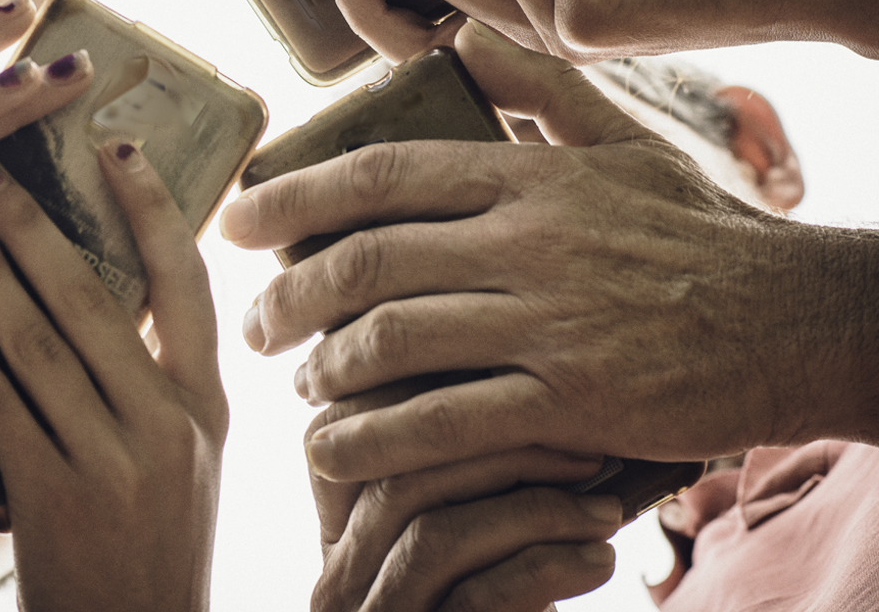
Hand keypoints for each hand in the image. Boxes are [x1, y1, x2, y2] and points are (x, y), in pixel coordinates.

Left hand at [0, 141, 226, 611]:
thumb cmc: (153, 545)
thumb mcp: (185, 459)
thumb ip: (159, 383)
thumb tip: (115, 294)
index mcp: (207, 405)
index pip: (187, 283)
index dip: (152, 209)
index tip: (115, 147)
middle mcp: (169, 424)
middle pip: (96, 296)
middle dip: (33, 222)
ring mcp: (112, 460)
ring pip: (40, 340)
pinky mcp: (52, 497)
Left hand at [222, 20, 878, 481]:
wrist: (796, 317)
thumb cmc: (701, 231)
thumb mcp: (626, 142)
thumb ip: (540, 91)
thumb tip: (463, 43)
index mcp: (530, 178)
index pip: (383, 174)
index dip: (294, 197)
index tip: (238, 221)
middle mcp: (528, 243)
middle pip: (367, 262)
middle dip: (287, 298)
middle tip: (255, 324)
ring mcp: (549, 323)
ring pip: (392, 342)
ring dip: (324, 371)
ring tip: (305, 385)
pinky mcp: (573, 401)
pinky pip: (443, 421)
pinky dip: (374, 439)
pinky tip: (336, 449)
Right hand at [305, 377, 617, 611]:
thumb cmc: (499, 587)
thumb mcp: (474, 518)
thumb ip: (462, 452)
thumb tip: (509, 355)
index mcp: (337, 523)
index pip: (361, 425)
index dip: (445, 393)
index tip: (536, 381)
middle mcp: (337, 573)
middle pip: (398, 472)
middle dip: (501, 449)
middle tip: (588, 444)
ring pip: (434, 532)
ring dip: (534, 511)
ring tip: (605, 509)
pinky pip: (477, 598)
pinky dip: (547, 569)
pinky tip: (599, 558)